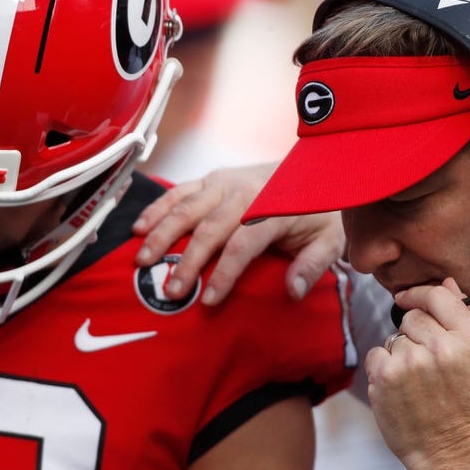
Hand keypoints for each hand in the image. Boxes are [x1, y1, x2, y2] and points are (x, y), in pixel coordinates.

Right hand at [132, 164, 343, 304]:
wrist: (315, 168)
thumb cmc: (320, 211)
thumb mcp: (331, 238)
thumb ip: (313, 264)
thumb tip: (294, 290)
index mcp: (273, 208)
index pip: (243, 244)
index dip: (225, 273)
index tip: (209, 301)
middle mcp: (244, 191)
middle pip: (209, 229)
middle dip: (187, 261)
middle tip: (170, 291)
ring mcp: (224, 181)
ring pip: (187, 208)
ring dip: (162, 234)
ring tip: (143, 261)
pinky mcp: (212, 178)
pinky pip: (179, 191)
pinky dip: (157, 208)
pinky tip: (139, 228)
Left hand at [363, 278, 469, 469]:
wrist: (451, 450)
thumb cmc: (466, 405)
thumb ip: (465, 319)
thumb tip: (448, 284)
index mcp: (468, 341)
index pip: (437, 296)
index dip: (419, 294)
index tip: (408, 298)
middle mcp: (439, 348)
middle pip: (411, 317)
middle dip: (414, 334)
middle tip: (426, 362)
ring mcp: (409, 362)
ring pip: (394, 337)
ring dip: (400, 353)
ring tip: (416, 380)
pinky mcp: (384, 377)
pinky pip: (376, 354)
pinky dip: (383, 368)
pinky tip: (400, 387)